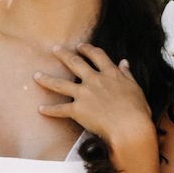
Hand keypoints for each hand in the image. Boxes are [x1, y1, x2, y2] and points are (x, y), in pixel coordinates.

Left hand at [32, 42, 154, 149]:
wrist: (129, 126)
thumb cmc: (137, 110)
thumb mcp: (136, 88)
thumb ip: (127, 74)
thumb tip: (124, 62)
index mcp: (110, 74)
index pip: (97, 55)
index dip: (87, 49)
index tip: (81, 46)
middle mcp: (95, 80)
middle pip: (75, 63)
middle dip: (63, 55)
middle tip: (54, 49)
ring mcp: (84, 94)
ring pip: (60, 83)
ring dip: (46, 79)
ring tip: (36, 75)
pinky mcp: (78, 110)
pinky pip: (60, 109)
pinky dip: (50, 110)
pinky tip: (40, 109)